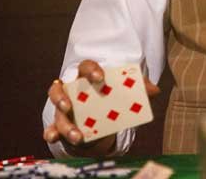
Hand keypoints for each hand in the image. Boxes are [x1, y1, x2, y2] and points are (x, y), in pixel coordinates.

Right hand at [43, 60, 161, 153]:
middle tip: (69, 106)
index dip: (91, 71)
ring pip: (57, 113)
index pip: (85, 67)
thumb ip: (139, 89)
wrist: (103, 117)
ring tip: (77, 136)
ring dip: (64, 124)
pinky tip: (52, 137)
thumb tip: (155, 90)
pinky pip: (52, 128)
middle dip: (61, 98)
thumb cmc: (112, 97)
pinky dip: (50, 133)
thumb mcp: (125, 92)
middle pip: (59, 89)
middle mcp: (71, 90)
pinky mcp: (61, 124)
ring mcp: (64, 108)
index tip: (100, 78)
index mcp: (87, 76)